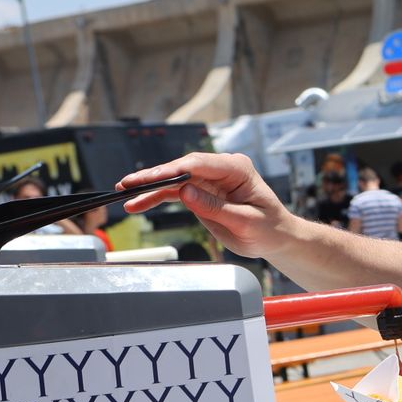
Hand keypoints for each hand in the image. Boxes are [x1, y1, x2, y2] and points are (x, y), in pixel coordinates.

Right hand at [118, 152, 295, 257]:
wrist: (276, 236)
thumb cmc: (268, 228)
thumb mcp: (244, 221)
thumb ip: (214, 207)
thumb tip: (185, 191)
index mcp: (236, 168)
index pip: (198, 164)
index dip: (170, 171)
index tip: (149, 179)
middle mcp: (222, 168)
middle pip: (181, 168)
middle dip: (153, 176)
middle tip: (127, 183)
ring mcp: (211, 178)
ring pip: (174, 179)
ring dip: (149, 187)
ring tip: (124, 193)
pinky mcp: (203, 190)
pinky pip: (175, 191)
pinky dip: (157, 197)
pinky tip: (137, 204)